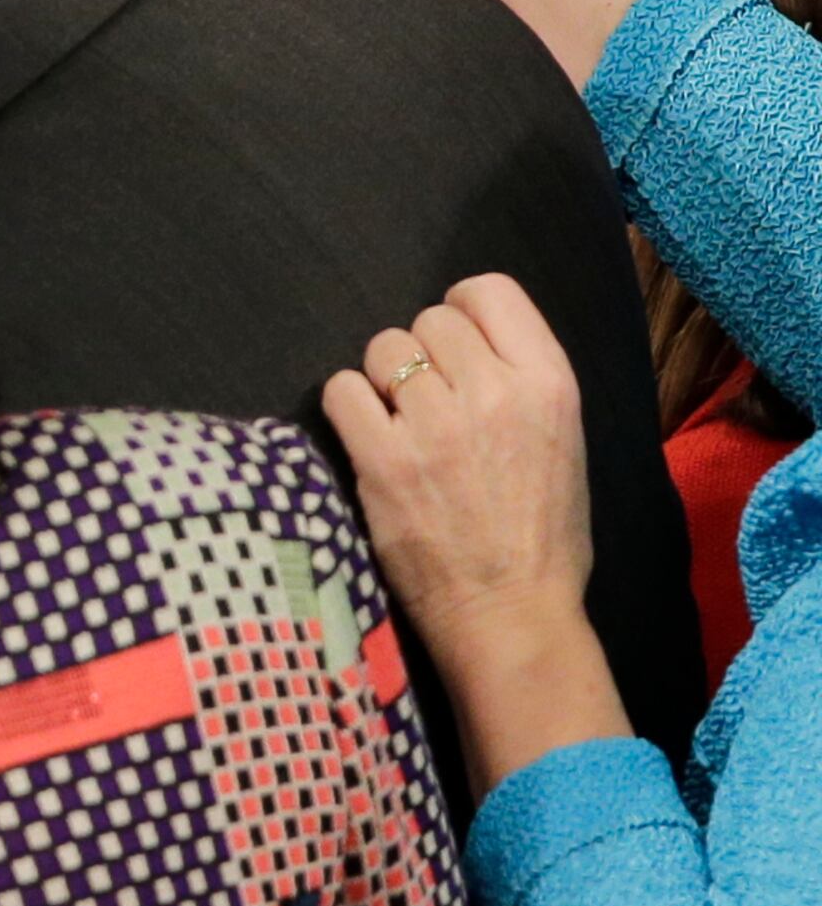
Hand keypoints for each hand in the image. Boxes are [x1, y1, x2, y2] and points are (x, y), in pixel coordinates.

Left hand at [321, 274, 624, 788]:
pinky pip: (341, 391)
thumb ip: (521, 383)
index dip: (460, 310)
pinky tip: (367, 441)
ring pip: (381, 349)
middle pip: (428, 320)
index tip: (452, 344)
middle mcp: (494, 393)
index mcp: (549, 384)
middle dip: (420, 354)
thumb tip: (470, 344)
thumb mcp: (564, 442)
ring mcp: (434, 425)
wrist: (512, 614)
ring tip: (396, 425)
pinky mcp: (382, 459)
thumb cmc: (541, 536)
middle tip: (424, 402)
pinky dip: (347, 409)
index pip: (489, 292)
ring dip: (380, 381)